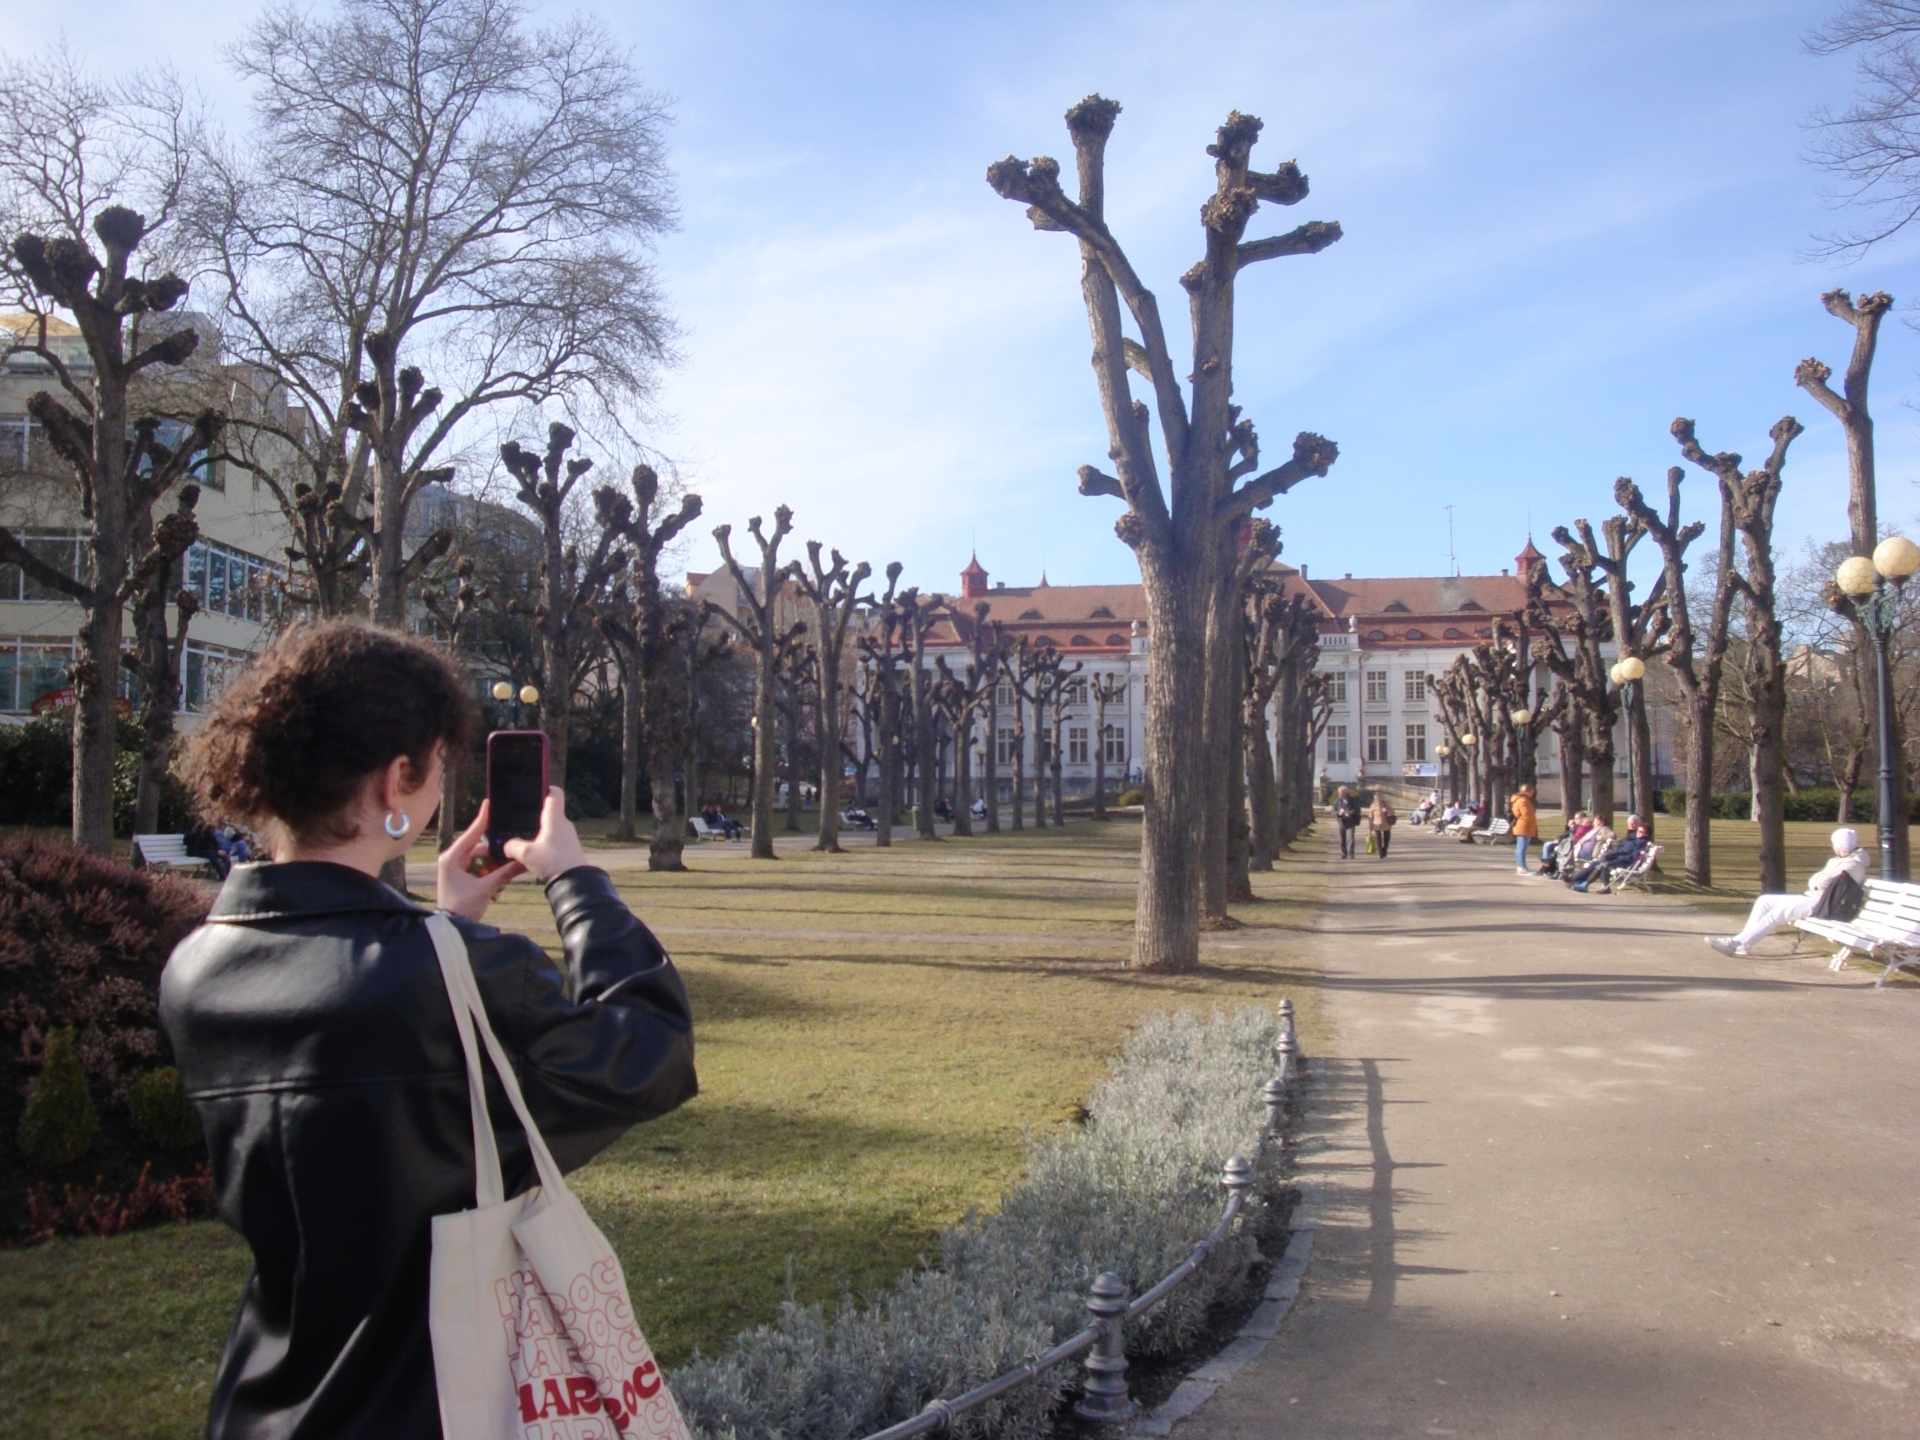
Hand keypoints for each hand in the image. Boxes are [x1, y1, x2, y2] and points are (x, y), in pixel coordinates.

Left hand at [438, 801, 524, 920]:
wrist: (451, 928)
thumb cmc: (463, 907)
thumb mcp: (486, 888)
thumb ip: (505, 873)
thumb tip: (523, 861)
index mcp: (452, 858)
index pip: (471, 834)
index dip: (482, 819)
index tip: (489, 804)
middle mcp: (451, 859)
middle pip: (478, 847)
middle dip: (495, 850)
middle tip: (511, 849)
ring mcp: (454, 868)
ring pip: (479, 858)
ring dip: (493, 863)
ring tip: (507, 867)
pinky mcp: (458, 876)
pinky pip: (477, 867)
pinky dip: (488, 870)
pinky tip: (500, 875)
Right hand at [503, 787, 589, 881]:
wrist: (576, 882)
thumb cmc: (554, 862)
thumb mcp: (527, 854)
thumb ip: (513, 847)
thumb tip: (506, 846)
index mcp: (555, 818)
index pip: (554, 793)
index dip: (545, 787)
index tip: (535, 787)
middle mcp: (564, 824)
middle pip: (550, 812)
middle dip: (536, 814)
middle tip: (520, 817)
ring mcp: (568, 837)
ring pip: (551, 829)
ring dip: (540, 832)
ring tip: (524, 838)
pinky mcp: (569, 850)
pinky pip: (554, 842)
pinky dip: (544, 844)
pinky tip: (534, 854)